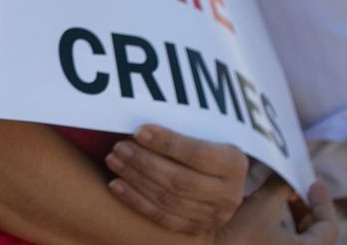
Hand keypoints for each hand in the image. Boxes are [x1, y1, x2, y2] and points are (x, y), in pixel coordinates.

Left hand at [105, 124, 246, 233]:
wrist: (221, 182)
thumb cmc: (205, 145)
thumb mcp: (206, 134)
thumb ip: (183, 129)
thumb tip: (143, 118)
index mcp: (234, 164)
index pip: (196, 154)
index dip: (167, 143)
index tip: (138, 131)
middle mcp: (228, 194)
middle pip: (180, 180)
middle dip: (145, 163)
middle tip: (119, 147)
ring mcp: (213, 215)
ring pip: (168, 200)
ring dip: (135, 180)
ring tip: (113, 160)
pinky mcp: (196, 229)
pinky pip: (161, 217)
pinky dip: (135, 201)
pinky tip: (115, 184)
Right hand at [216, 180, 339, 244]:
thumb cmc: (237, 233)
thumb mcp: (263, 204)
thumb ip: (282, 188)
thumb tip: (287, 178)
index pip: (329, 227)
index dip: (324, 202)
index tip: (314, 184)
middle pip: (316, 237)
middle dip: (307, 210)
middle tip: (297, 190)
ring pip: (299, 242)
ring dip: (294, 220)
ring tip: (283, 200)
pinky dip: (282, 232)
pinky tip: (268, 218)